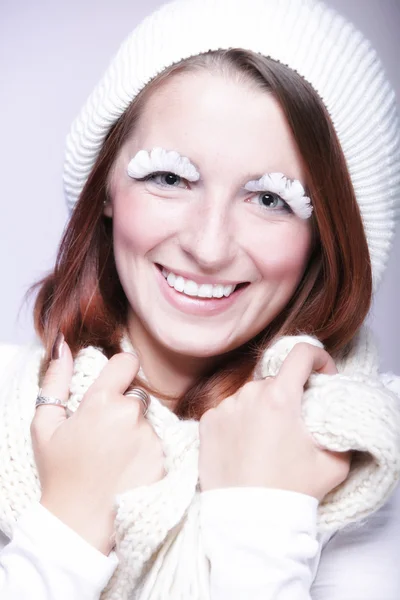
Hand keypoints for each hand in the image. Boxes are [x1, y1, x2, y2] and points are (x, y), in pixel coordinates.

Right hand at [31, 335, 164, 554]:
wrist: (81, 521)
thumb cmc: (59, 471)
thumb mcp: (45, 425)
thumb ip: (55, 380)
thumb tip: (62, 345)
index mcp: (102, 402)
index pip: (127, 361)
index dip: (119, 371)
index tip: (110, 387)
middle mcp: (132, 414)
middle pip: (138, 392)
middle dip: (124, 404)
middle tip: (105, 432)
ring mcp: (151, 437)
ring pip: (148, 417)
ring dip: (136, 427)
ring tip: (115, 454)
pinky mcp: (164, 457)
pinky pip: (158, 440)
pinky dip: (146, 448)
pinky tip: (128, 466)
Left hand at [199, 343, 350, 500]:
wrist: (250, 520)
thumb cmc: (292, 491)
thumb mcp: (333, 462)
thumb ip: (337, 430)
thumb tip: (333, 416)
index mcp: (280, 397)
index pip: (301, 354)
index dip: (318, 359)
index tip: (321, 376)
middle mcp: (248, 395)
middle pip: (276, 382)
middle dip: (288, 397)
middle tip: (293, 426)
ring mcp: (224, 408)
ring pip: (250, 397)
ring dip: (261, 410)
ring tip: (265, 444)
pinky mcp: (207, 422)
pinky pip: (228, 411)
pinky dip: (239, 423)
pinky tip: (244, 448)